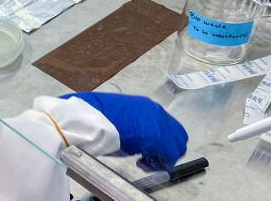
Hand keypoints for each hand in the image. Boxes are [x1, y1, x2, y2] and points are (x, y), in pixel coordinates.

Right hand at [61, 92, 187, 170]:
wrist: (90, 117)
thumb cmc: (99, 117)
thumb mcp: (123, 118)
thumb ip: (139, 126)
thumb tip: (144, 140)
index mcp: (148, 107)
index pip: (171, 127)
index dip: (164, 142)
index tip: (151, 150)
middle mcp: (157, 113)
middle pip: (179, 136)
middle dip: (169, 150)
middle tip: (151, 158)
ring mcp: (158, 124)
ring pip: (176, 146)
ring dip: (163, 156)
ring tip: (143, 161)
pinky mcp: (156, 137)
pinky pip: (168, 155)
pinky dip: (158, 162)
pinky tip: (140, 162)